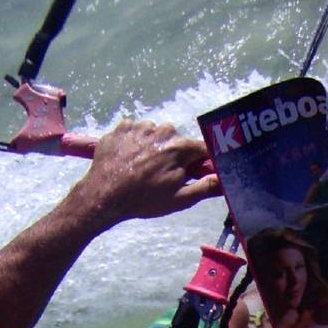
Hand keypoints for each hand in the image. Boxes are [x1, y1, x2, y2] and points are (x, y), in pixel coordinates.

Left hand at [72, 120, 220, 227]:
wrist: (105, 195)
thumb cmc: (144, 200)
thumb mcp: (180, 200)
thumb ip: (205, 187)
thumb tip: (222, 178)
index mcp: (179, 148)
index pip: (201, 148)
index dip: (200, 160)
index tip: (195, 169)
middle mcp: (161, 131)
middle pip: (176, 140)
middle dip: (173, 154)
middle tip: (162, 174)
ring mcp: (140, 127)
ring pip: (155, 134)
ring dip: (153, 146)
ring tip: (142, 167)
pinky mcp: (122, 127)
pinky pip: (136, 130)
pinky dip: (135, 141)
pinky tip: (129, 158)